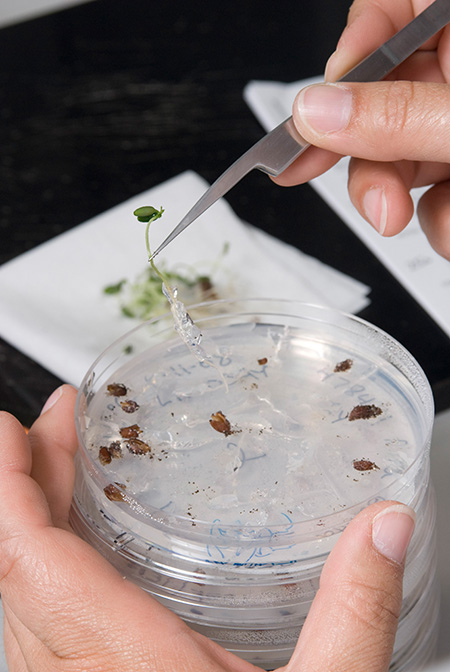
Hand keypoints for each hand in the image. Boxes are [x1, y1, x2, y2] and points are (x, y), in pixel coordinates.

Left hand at [0, 385, 414, 671]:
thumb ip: (355, 608)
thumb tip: (385, 524)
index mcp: (119, 663)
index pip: (26, 558)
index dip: (9, 486)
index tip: (17, 426)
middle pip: (16, 560)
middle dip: (27, 478)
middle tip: (58, 420)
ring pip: (18, 586)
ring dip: (30, 513)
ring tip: (62, 458)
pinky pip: (34, 613)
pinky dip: (41, 555)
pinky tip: (75, 534)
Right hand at [274, 0, 449, 259]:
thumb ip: (395, 116)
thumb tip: (315, 113)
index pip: (387, 12)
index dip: (351, 55)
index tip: (326, 106)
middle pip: (377, 101)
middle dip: (368, 160)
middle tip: (368, 197)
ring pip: (399, 157)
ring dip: (399, 202)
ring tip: (432, 218)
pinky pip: (429, 191)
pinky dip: (436, 218)